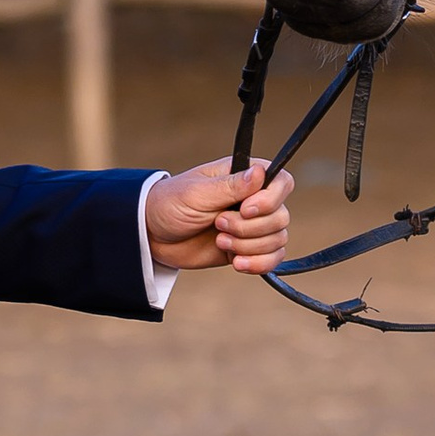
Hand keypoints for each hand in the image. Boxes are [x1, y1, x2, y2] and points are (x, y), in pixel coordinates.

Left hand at [145, 157, 295, 277]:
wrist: (152, 236)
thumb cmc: (170, 204)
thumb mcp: (197, 193)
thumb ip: (230, 186)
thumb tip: (260, 171)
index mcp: (244, 177)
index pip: (282, 182)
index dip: (270, 199)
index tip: (244, 209)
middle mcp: (254, 200)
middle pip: (281, 216)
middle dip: (249, 227)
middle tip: (218, 224)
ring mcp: (252, 226)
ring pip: (277, 239)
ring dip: (248, 246)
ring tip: (219, 241)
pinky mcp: (247, 248)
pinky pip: (272, 258)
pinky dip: (258, 263)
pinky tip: (237, 263)